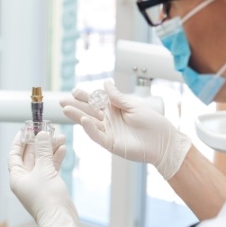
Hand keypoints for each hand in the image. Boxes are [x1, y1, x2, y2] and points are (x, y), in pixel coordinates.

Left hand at [8, 131, 81, 226]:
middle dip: (39, 143)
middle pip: (30, 156)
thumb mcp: (44, 169)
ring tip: (59, 137)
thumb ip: (43, 150)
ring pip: (42, 161)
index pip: (15, 154)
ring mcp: (38, 183)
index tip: (26, 129)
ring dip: (50, 149)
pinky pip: (50, 168)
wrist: (61, 220)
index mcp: (17, 177)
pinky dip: (55, 158)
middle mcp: (25, 179)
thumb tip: (42, 134)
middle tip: (47, 130)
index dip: (20, 141)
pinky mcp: (49, 185)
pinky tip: (62, 149)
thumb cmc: (47, 198)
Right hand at [60, 79, 191, 179]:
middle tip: (61, 100)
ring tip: (65, 109)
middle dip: (75, 105)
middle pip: (88, 111)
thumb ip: (117, 97)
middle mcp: (109, 120)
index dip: (85, 96)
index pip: (96, 101)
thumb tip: (105, 83)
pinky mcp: (110, 143)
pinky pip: (97, 135)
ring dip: (77, 116)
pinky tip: (84, 121)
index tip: (74, 91)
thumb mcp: (133, 105)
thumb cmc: (153, 123)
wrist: (163, 142)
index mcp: (114, 109)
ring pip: (89, 122)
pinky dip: (89, 128)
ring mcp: (108, 132)